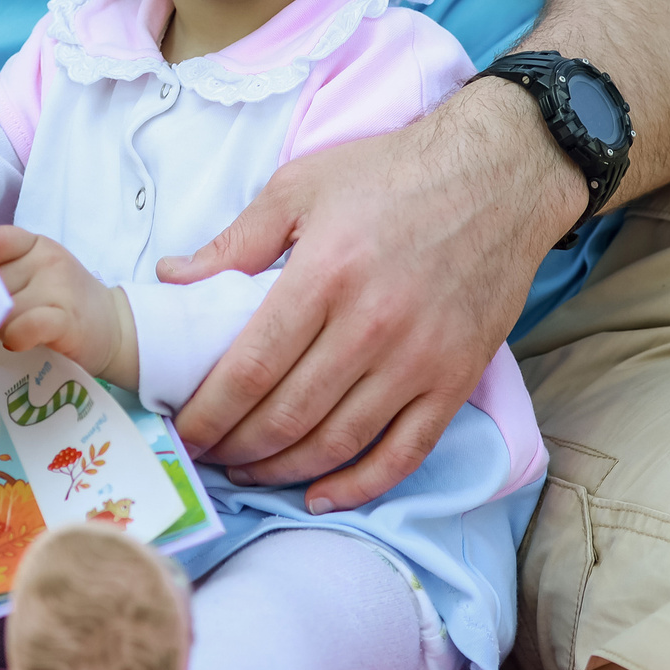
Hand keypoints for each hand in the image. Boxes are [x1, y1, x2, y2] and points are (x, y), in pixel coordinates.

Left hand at [0, 225, 137, 389]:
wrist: (114, 329)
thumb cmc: (65, 304)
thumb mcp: (39, 275)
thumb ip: (5, 273)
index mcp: (37, 246)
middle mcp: (48, 260)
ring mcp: (59, 288)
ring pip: (3, 308)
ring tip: (14, 332)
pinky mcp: (66, 320)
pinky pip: (24, 326)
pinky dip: (14, 337)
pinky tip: (19, 342)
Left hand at [156, 80, 582, 511]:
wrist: (498, 175)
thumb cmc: (392, 174)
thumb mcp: (300, 186)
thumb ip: (235, 241)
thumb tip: (171, 279)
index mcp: (324, 276)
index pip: (251, 369)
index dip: (209, 413)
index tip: (182, 430)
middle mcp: (372, 327)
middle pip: (288, 416)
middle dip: (236, 447)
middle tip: (206, 454)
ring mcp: (419, 360)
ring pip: (337, 443)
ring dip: (283, 470)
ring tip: (248, 470)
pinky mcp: (456, 379)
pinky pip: (403, 454)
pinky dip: (358, 486)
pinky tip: (319, 495)